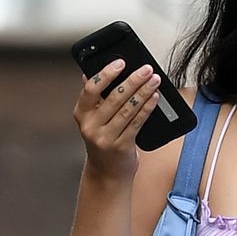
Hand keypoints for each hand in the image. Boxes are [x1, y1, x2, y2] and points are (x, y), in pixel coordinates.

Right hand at [73, 58, 162, 179]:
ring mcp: (106, 138)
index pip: (91, 89)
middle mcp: (91, 126)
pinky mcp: (121, 146)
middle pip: (114, 97)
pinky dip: (147, 108)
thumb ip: (94, 98)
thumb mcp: (93, 119)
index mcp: (81, 114)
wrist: (107, 173)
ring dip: (144, 92)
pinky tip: (154, 98)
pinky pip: (137, 122)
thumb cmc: (103, 140)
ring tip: (154, 80)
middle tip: (146, 69)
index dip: (106, 73)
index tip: (121, 62)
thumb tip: (92, 72)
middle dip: (133, 80)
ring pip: (128, 109)